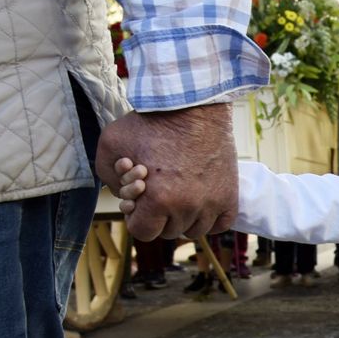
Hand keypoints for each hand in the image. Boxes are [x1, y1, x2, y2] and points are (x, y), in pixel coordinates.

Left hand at [94, 103, 237, 240]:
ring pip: (194, 230)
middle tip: (159, 191)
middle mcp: (187, 207)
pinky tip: (200, 202)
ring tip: (179, 194)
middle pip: (168, 232)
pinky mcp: (229, 196)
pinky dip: (210, 218)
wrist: (192, 105)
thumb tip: (122, 196)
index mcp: (158, 200)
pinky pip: (220, 224)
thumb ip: (108, 176)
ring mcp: (211, 203)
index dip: (137, 217)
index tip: (140, 201)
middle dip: (159, 215)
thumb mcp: (111, 144)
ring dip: (184, 218)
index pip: (143, 232)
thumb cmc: (150, 122)